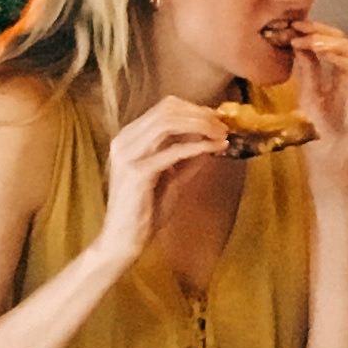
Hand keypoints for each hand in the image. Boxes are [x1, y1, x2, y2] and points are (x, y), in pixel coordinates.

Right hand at [95, 92, 234, 264]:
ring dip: (201, 125)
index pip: (164, 108)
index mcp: (129, 138)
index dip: (195, 109)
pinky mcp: (137, 172)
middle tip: (225, 126)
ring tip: (222, 134)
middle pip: (167, 109)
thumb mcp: (170, 178)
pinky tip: (216, 148)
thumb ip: (186, 159)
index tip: (219, 119)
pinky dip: (198, 146)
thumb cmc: (145, 211)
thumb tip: (211, 142)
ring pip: (168, 122)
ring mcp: (128, 154)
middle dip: (200, 114)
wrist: (123, 239)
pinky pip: (173, 151)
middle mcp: (124, 140)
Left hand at [286, 22, 347, 181]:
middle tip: (302, 29)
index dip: (317, 33)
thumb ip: (308, 73)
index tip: (293, 25)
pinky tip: (329, 57)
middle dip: (326, 33)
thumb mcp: (308, 99)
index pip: (335, 47)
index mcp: (343, 80)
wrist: (332, 173)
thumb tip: (299, 43)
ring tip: (314, 42)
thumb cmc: (320, 141)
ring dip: (339, 46)